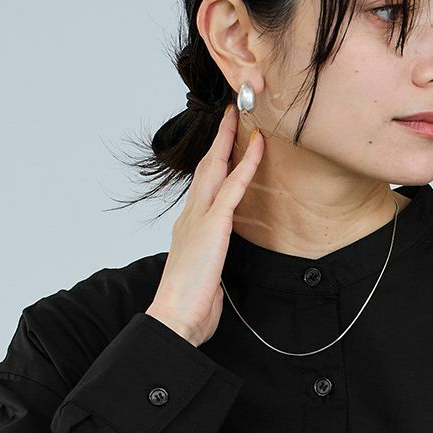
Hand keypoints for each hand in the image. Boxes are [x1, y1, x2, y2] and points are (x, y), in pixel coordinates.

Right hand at [145, 104, 265, 346]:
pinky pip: (233, 188)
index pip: (202, 187)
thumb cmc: (189, 304)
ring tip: (241, 117)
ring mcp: (199, 218)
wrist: (175, 316)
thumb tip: (218, 268)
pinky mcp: (213, 225)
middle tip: (231, 116)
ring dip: (229, 141)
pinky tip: (258, 147)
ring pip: (216, 169)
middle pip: (206, 169)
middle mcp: (190, 217)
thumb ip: (211, 264)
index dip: (213, 163)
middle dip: (219, 141)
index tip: (223, 145)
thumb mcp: (204, 277)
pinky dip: (247, 165)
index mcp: (189, 229)